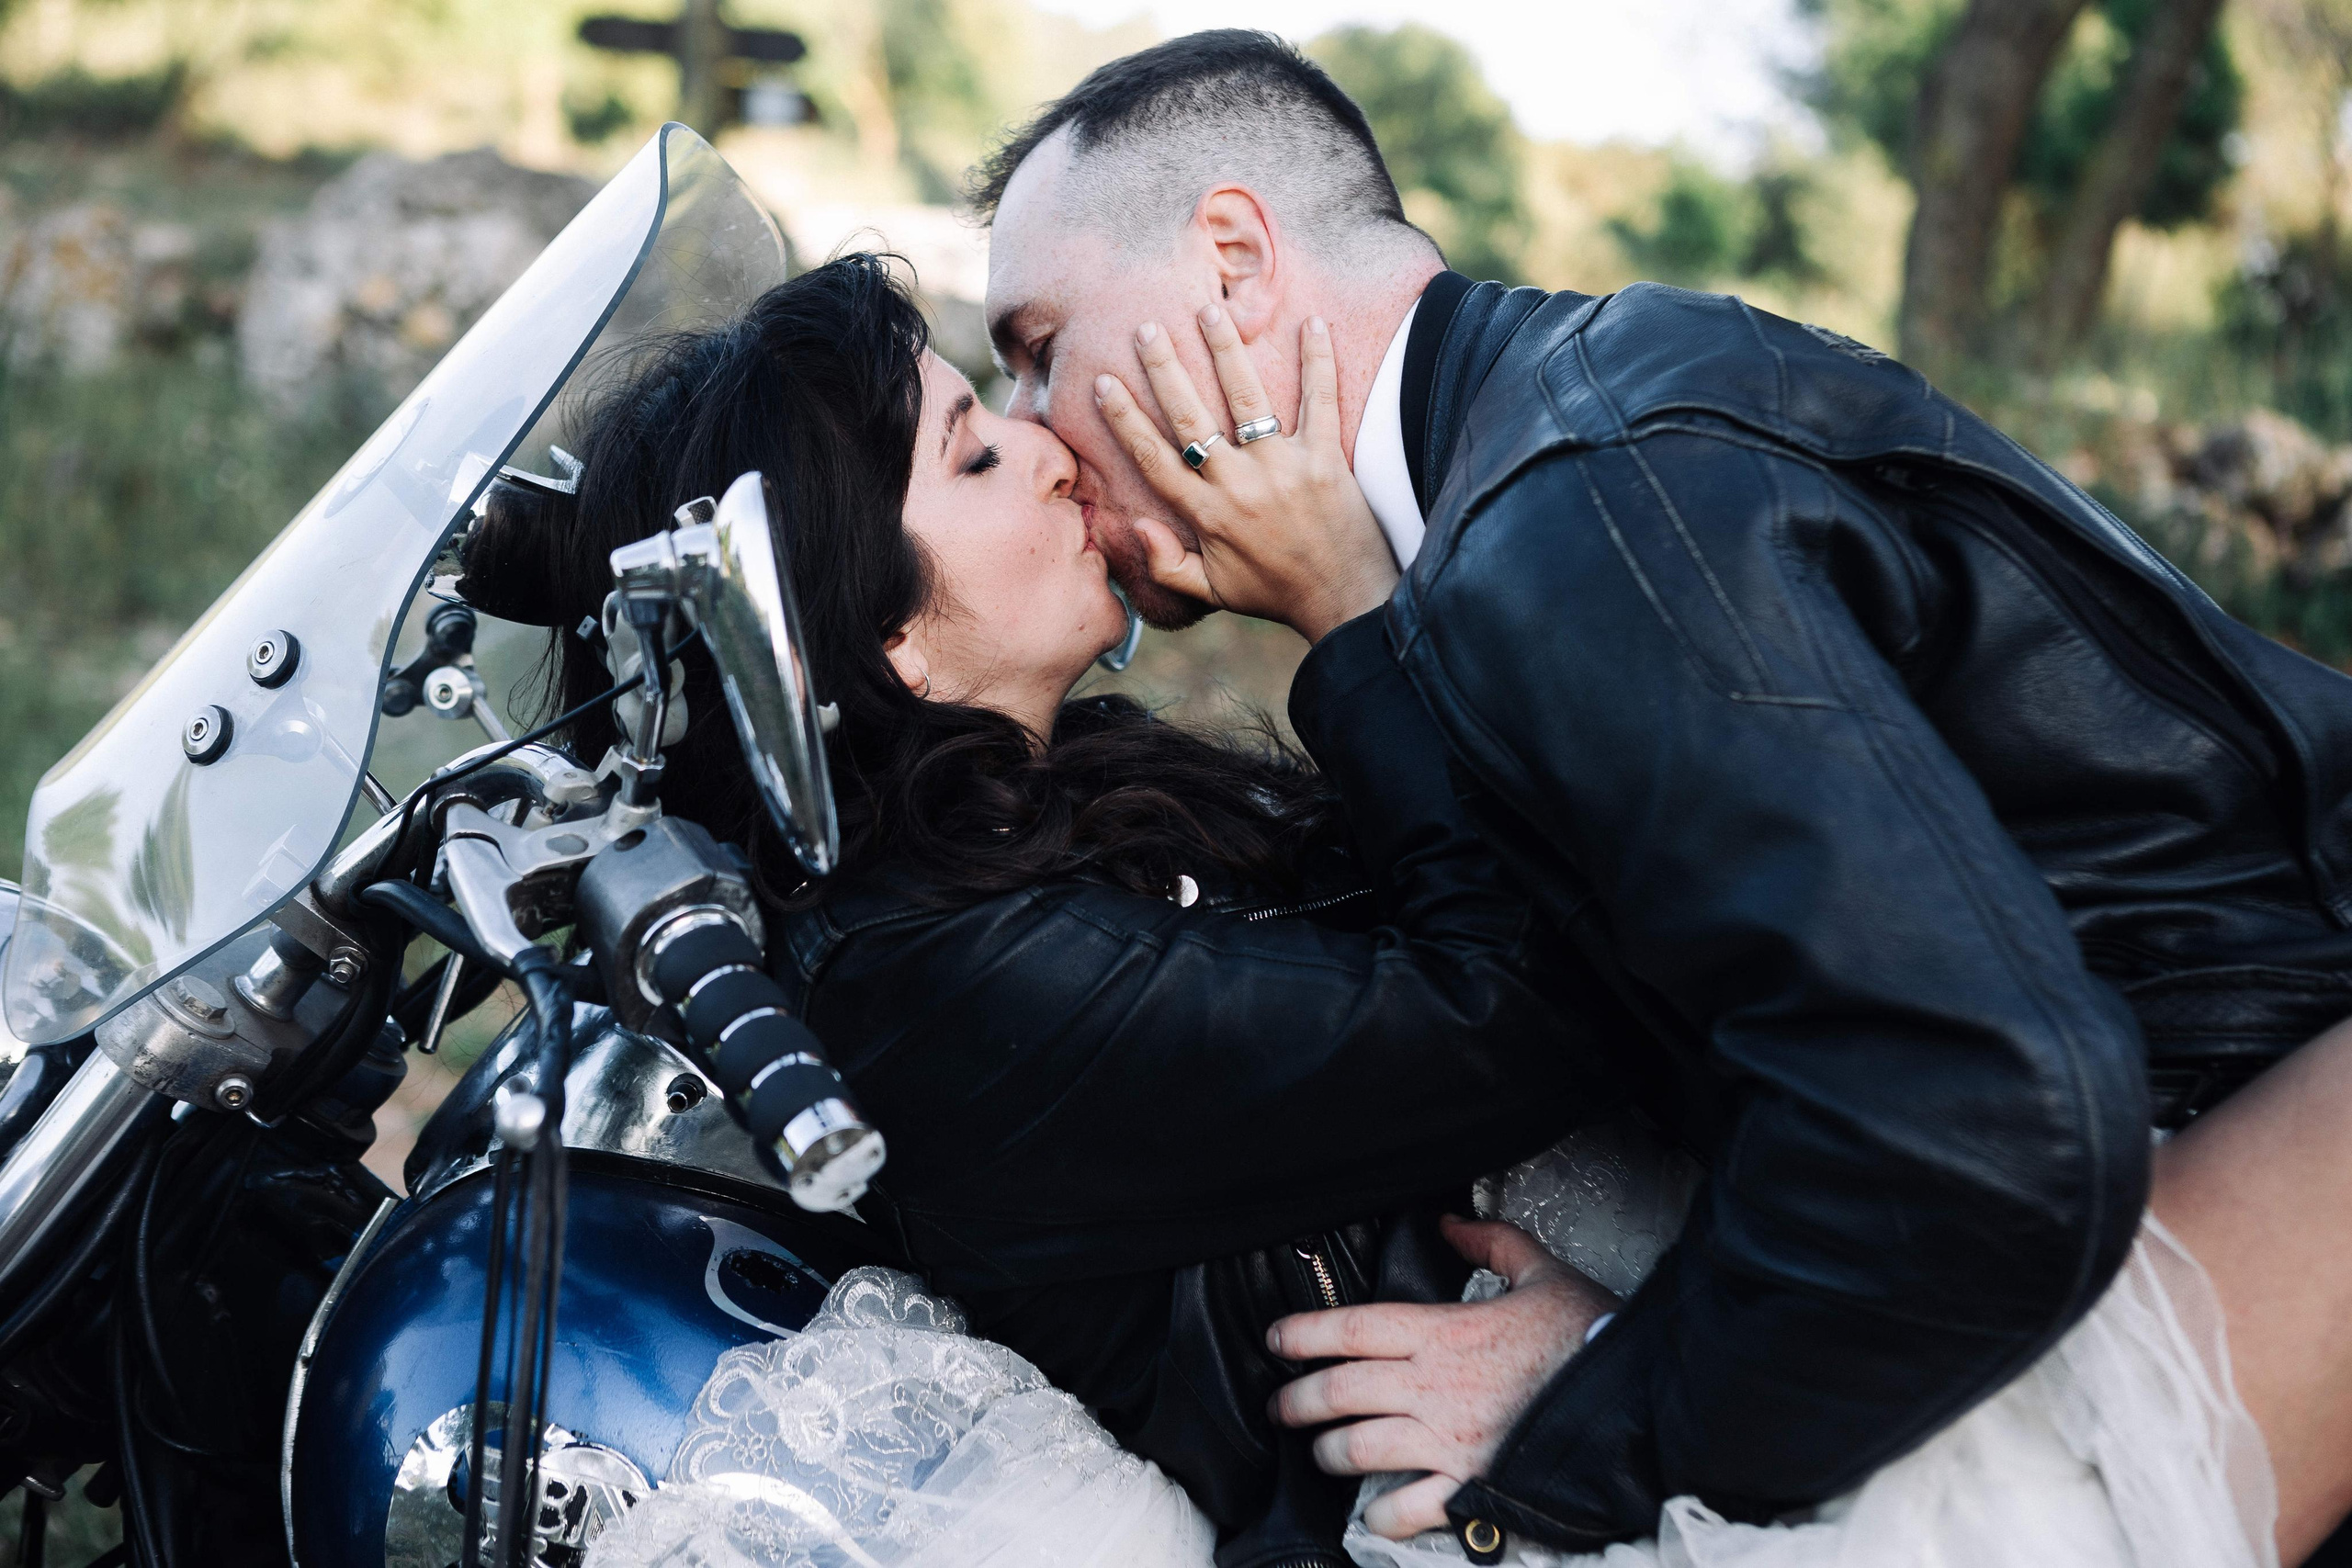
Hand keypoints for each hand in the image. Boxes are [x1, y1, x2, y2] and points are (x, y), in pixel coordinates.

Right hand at [1092, 308, 1396, 642]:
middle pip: (1192, 418)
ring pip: (1247, 399)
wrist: (1344, 601)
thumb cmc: (1275, 593)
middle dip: (1166, 370)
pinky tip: (1312, 322)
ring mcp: (1284, 469)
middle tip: (1147, 329)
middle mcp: (1240, 486)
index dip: (1125, 419)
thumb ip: (1167, 565)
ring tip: (1209, 311)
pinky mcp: (1326, 460)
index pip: (1155, 458)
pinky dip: (1318, 361)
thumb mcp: (1213, 592)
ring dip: (1226, 351)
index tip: (1105, 383)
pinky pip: (1321, 401)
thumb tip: (1136, 528)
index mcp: (1208, 516)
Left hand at [1266, 1215, 1617, 1539]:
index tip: (1276, 1340)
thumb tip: (1450, 1224)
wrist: (1636, 1399)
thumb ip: (1491, 1244)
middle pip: (1340, 1391)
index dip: (1303, 1333)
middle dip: (1297, 1401)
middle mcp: (1436, 1386)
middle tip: (1281, 1406)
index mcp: (1447, 1332)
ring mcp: (1451, 1440)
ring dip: (1327, 1453)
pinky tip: (1370, 1513)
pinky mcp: (1472, 1486)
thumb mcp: (1543, 1274)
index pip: (1353, 1328)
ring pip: (1359, 1449)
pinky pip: (1409, 1509)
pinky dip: (1381, 1516)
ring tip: (1318, 1453)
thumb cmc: (1591, 1339)